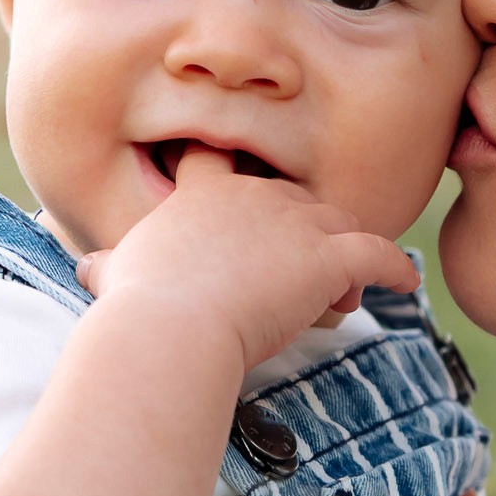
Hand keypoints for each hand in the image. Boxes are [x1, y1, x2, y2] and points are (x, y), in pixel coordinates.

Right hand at [76, 144, 417, 374]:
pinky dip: (395, 268)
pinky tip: (407, 285)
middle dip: (303, 237)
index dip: (246, 188)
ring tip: (341, 299)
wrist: (171, 327)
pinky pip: (377, 253)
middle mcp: (253, 195)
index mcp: (202, 196)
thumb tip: (88, 270)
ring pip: (336, 225)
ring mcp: (293, 222)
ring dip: (343, 260)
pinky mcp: (327, 256)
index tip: (255, 212)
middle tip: (300, 282)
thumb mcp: (115, 278)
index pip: (227, 167)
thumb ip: (110, 268)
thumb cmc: (138, 309)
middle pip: (296, 200)